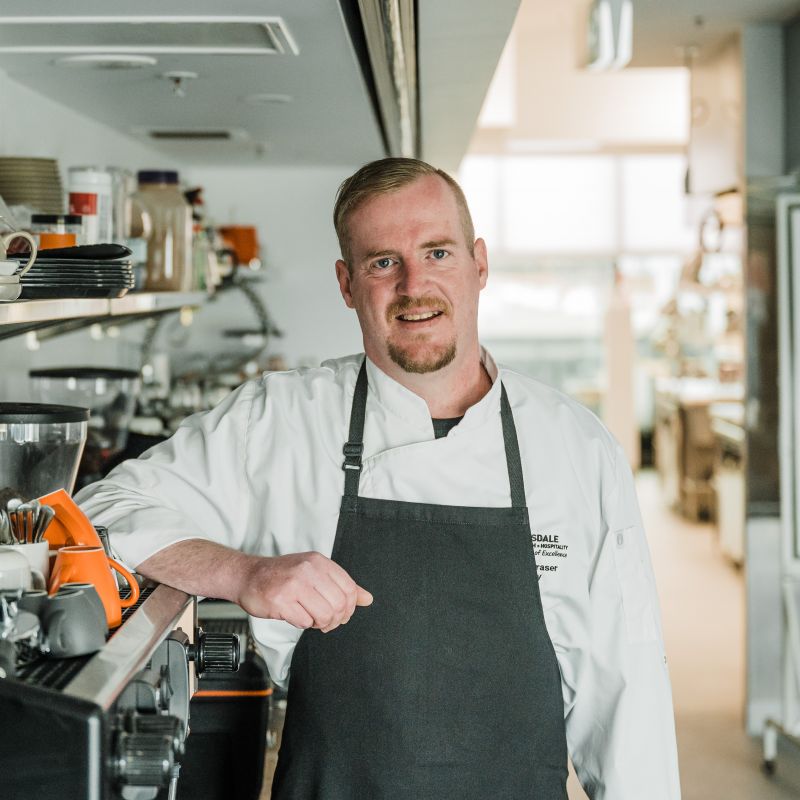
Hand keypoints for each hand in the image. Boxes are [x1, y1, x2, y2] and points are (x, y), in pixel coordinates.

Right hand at [237, 551, 372, 632]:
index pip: (349, 588)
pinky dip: (303, 624)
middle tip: (326, 621)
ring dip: (320, 624)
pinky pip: (304, 622)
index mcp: (319, 562)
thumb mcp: (314, 572)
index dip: (349, 607)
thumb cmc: (282, 576)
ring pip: (324, 615)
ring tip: (312, 619)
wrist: (248, 576)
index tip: (341, 614)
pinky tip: (296, 616)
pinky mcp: (280, 601)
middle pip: (339, 604)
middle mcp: (308, 570)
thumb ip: (341, 585)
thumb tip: (367, 599)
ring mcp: (293, 585)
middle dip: (335, 619)